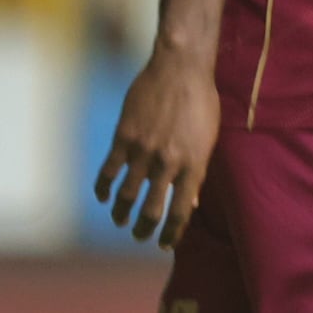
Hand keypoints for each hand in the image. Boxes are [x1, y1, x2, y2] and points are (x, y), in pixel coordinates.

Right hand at [94, 51, 219, 246]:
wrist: (180, 68)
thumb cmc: (201, 102)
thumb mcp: (208, 139)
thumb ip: (198, 172)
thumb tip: (192, 203)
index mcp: (194, 165)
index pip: (181, 212)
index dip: (171, 233)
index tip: (164, 244)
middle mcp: (168, 163)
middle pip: (152, 210)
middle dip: (144, 230)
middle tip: (139, 236)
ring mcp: (144, 151)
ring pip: (127, 196)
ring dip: (121, 214)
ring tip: (120, 221)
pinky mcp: (123, 138)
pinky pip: (109, 171)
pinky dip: (104, 188)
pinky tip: (104, 197)